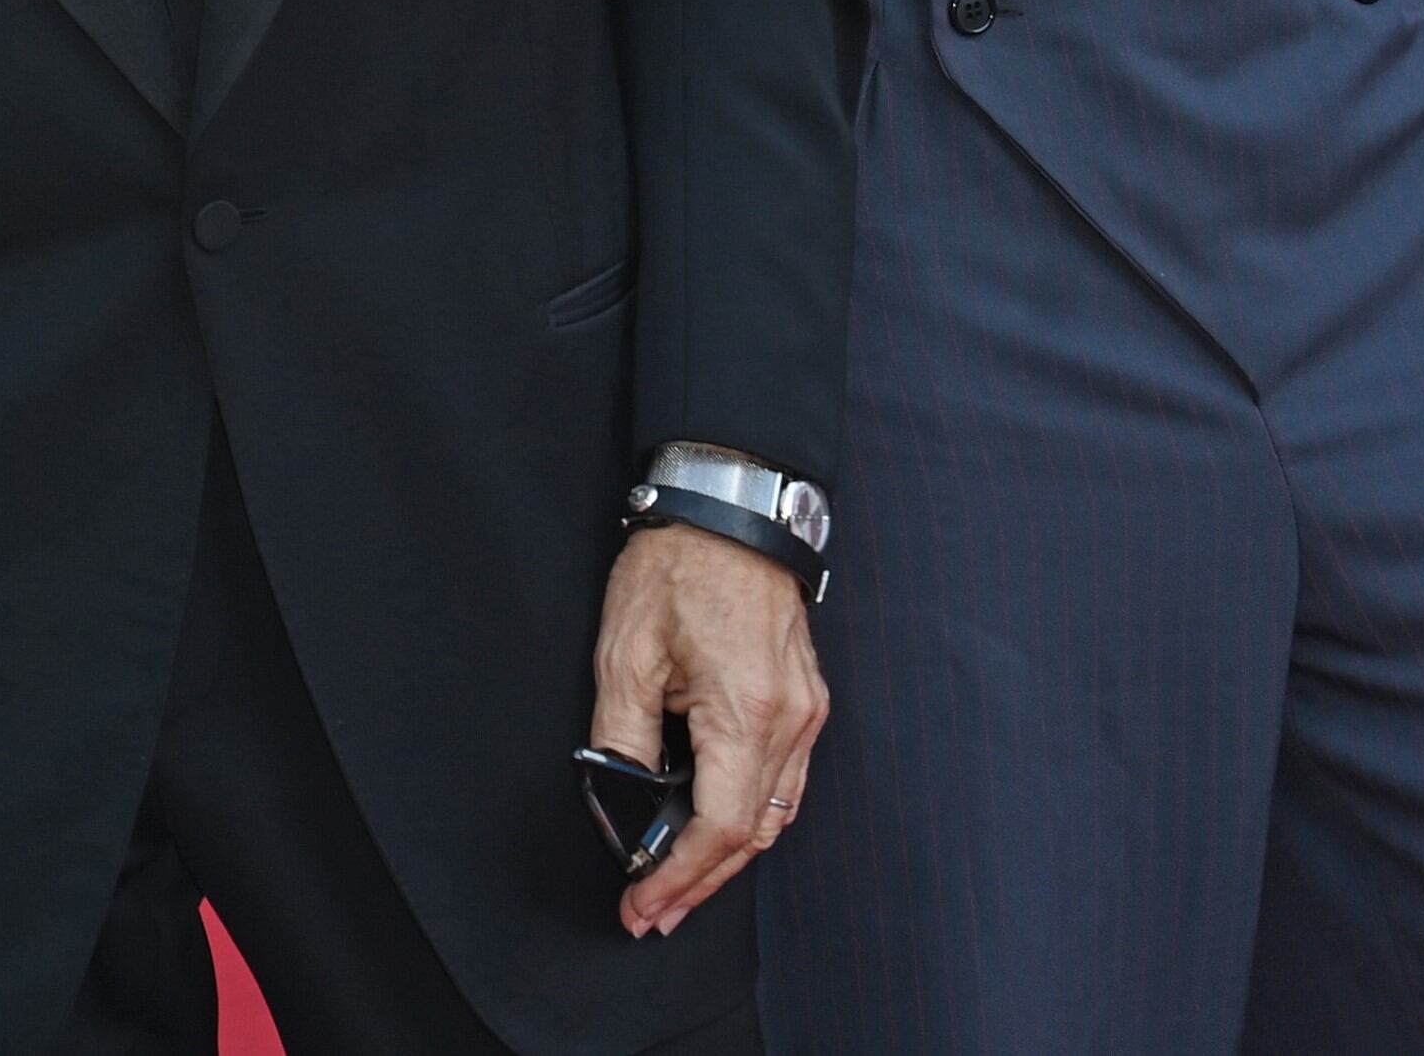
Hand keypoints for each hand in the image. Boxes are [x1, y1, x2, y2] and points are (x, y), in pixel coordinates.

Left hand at [592, 519, 829, 938]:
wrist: (731, 512)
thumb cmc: (677, 570)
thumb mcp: (626, 652)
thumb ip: (622, 735)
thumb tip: (617, 797)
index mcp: (746, 713)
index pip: (719, 828)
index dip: (680, 875)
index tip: (642, 903)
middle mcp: (791, 723)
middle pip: (753, 835)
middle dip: (701, 882)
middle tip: (652, 911)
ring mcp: (806, 714)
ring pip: (774, 815)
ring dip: (726, 856)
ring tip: (675, 883)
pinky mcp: (806, 702)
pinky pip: (783, 782)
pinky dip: (748, 816)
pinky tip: (712, 828)